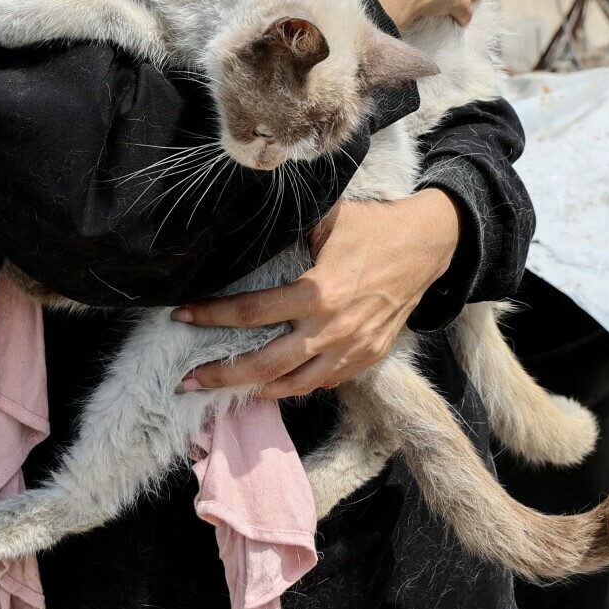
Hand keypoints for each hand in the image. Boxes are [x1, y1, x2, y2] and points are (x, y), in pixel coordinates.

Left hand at [173, 190, 461, 398]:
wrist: (426, 246)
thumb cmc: (371, 227)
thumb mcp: (327, 218)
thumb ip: (286, 229)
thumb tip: (243, 226)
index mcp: (317, 292)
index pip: (251, 312)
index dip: (211, 315)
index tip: (182, 315)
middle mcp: (332, 329)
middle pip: (265, 365)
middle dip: (222, 375)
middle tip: (189, 380)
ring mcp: (352, 350)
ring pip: (294, 385)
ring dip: (256, 390)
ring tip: (228, 389)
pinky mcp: (368, 358)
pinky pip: (323, 382)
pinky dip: (295, 386)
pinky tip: (274, 382)